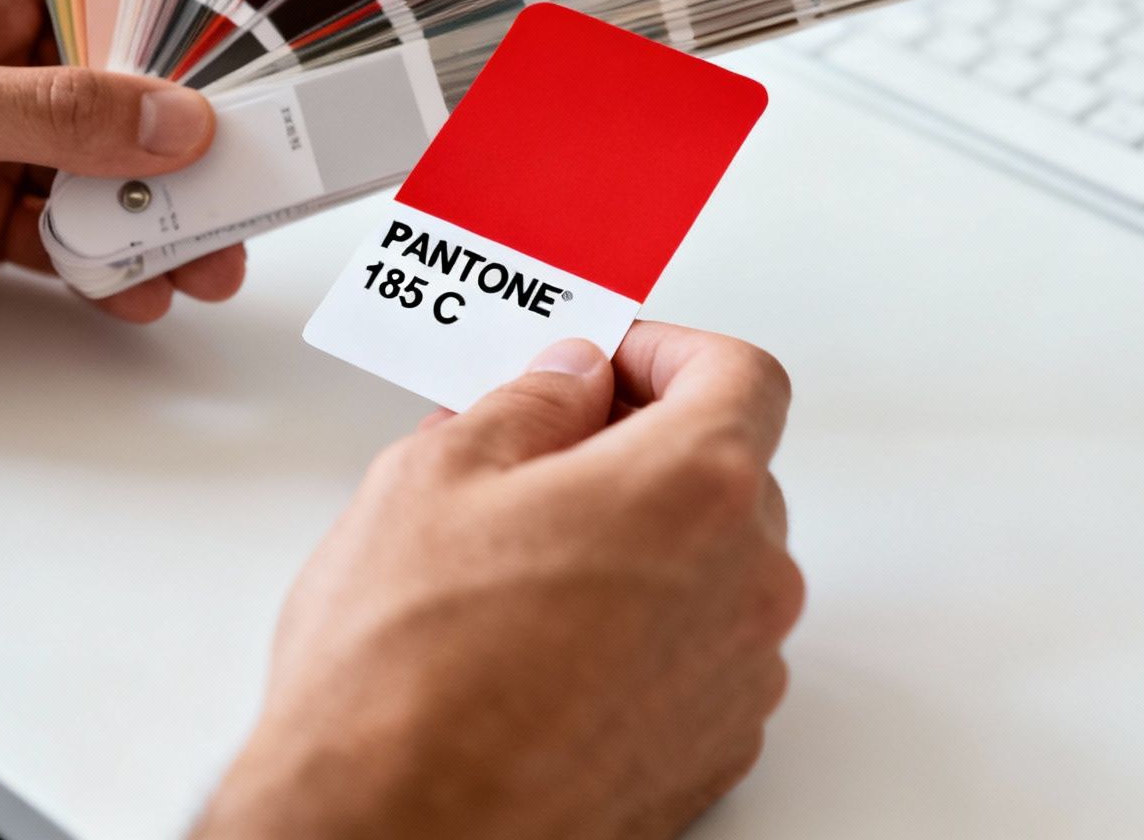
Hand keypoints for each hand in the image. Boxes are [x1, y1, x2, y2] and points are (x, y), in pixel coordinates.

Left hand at [0, 0, 244, 390]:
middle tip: (251, 189)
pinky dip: (109, 264)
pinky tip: (142, 286)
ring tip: (212, 257)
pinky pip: (68, 235)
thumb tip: (171, 120)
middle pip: (127, 91)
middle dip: (188, 145)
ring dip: (159, 217)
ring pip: (107, 172)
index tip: (255, 81)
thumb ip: (60, 115)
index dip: (191, 33)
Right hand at [196, 323, 802, 839]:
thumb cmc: (406, 674)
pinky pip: (699, 655)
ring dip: (645, 542)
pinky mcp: (713, 753)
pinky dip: (646, 630)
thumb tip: (565, 381)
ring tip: (526, 561)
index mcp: (693, 488)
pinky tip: (549, 642)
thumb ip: (528, 403)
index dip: (668, 351)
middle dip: (644, 446)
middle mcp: (745, 583)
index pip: (740, 374)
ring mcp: (737, 679)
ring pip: (715, 568)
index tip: (610, 360)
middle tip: (544, 453)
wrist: (399, 831)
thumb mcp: (434, 476)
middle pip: (730, 471)